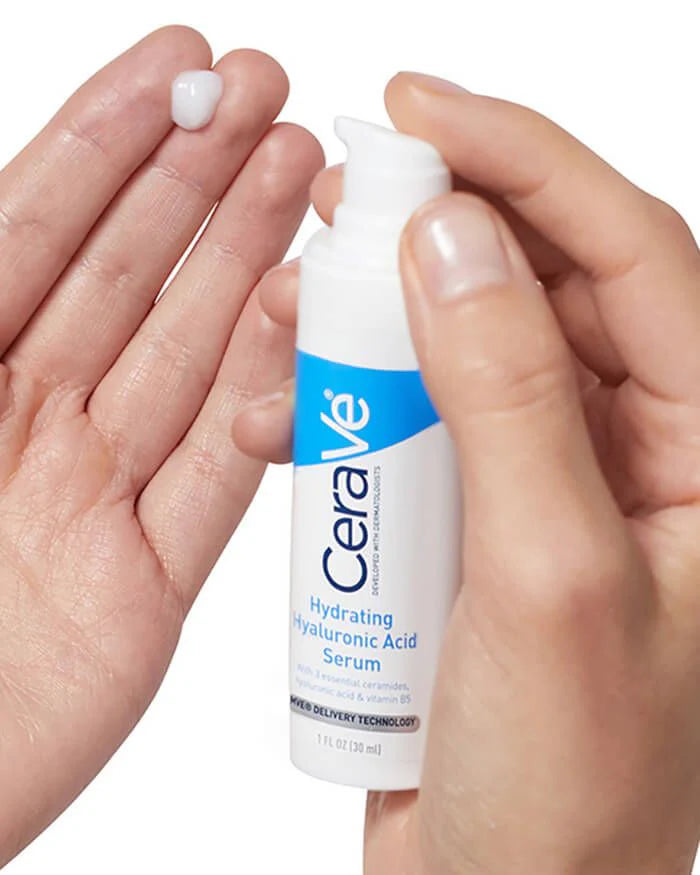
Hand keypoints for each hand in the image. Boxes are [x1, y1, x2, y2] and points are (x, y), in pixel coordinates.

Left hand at [0, 27, 321, 863]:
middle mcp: (26, 425)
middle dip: (196, 179)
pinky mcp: (147, 583)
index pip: (34, 230)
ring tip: (296, 178)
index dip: (107, 139)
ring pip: (187, 357)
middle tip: (263, 102)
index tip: (177, 68)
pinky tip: (301, 322)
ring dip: (245, 263)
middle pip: (128, 278)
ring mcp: (94, 499)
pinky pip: (218, 473)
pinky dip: (265, 397)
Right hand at [235, 73, 699, 873]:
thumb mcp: (547, 580)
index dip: (531, 163)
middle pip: (554, 279)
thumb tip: (457, 241)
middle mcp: (648, 451)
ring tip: (309, 293)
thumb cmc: (563, 788)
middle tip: (352, 188)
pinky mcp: (488, 506)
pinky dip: (366, 387)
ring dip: (393, 305)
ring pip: (481, 337)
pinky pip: (432, 408)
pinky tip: (301, 396)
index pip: (636, 257)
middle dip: (449, 219)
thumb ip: (512, 398)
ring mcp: (560, 475)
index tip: (426, 108)